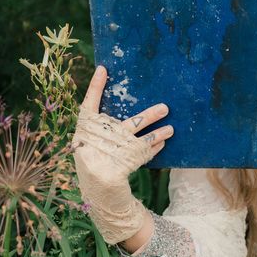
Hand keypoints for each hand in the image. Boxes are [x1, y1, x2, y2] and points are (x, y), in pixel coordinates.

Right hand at [71, 65, 173, 243]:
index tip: (102, 70)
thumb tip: (111, 93)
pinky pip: (144, 154)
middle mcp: (99, 140)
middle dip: (149, 116)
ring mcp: (113, 153)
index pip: (87, 104)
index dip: (94, 87)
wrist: (95, 186)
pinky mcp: (124, 165)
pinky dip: (154, 147)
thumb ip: (101, 122)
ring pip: (142, 140)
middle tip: (165, 107)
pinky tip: (163, 142)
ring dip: (159, 133)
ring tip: (171, 129)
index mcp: (85, 130)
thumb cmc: (94, 155)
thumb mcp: (91, 137)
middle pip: (129, 123)